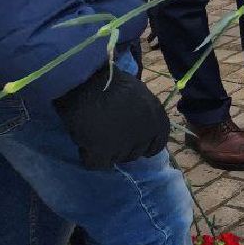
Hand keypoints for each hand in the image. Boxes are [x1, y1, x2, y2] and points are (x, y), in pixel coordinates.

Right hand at [53, 57, 169, 169]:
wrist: (88, 80)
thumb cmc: (112, 82)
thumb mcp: (140, 96)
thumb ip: (144, 115)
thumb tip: (140, 128)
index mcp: (158, 119)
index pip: (157, 144)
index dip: (143, 145)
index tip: (131, 142)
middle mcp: (146, 133)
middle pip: (135, 154)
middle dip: (122, 148)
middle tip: (107, 135)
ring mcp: (126, 144)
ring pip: (116, 159)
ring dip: (106, 152)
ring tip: (94, 134)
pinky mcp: (104, 151)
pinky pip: (97, 164)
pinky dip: (89, 157)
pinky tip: (85, 143)